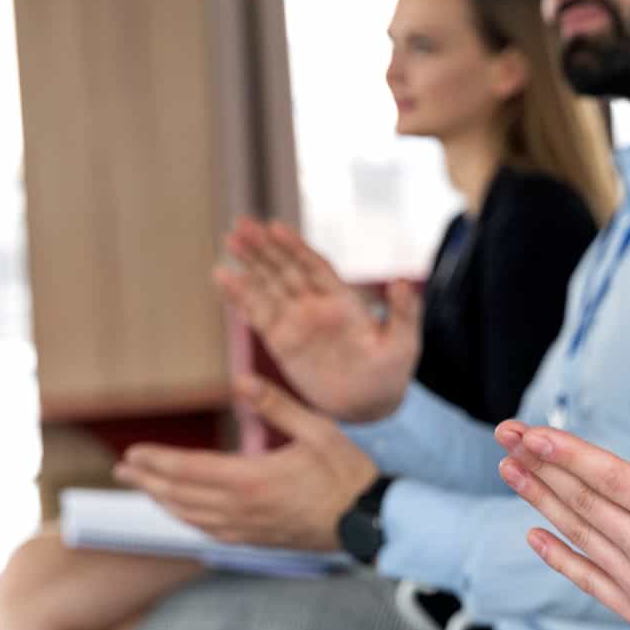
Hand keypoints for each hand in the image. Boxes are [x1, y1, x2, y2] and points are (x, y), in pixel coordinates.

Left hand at [114, 375, 378, 549]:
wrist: (367, 521)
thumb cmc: (346, 473)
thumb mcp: (318, 430)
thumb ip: (276, 405)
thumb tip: (240, 380)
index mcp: (251, 478)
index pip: (188, 470)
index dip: (157, 461)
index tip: (133, 451)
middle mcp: (240, 508)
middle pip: (179, 495)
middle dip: (148, 480)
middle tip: (124, 467)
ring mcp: (246, 528)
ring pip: (189, 516)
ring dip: (161, 500)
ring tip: (144, 486)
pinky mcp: (256, 540)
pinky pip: (208, 532)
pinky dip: (186, 519)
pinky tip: (182, 512)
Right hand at [213, 217, 420, 421]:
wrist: (372, 406)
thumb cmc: (392, 372)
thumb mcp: (405, 342)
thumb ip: (404, 312)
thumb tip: (403, 283)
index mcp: (344, 301)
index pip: (315, 266)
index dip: (295, 247)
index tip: (275, 227)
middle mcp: (317, 306)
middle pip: (286, 269)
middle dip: (264, 247)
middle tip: (242, 223)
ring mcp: (298, 323)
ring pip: (268, 287)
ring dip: (249, 265)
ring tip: (230, 240)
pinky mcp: (282, 343)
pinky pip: (258, 316)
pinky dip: (240, 297)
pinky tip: (224, 277)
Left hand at [493, 420, 629, 629]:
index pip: (615, 481)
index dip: (570, 454)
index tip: (535, 433)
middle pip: (587, 502)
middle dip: (542, 464)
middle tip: (508, 436)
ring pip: (581, 536)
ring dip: (541, 499)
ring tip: (510, 471)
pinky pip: (589, 580)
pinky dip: (559, 556)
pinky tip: (535, 535)